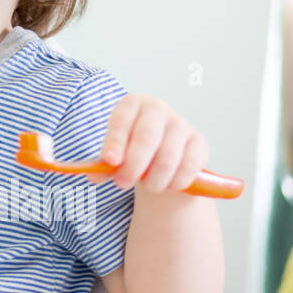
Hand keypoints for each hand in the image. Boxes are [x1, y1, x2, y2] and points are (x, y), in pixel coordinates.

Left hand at [90, 94, 210, 196]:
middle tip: (123, 183)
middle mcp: (157, 109)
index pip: (121, 121)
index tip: (110, 161)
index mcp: (132, 104)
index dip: (115, 142)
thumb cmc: (132, 149)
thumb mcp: (115, 152)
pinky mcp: (199, 142)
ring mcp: (181, 124)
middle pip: (146, 138)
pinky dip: (176, 182)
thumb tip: (92, 175)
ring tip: (148, 187)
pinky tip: (168, 185)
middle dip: (133, 166)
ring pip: (167, 157)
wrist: (161, 154)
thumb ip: (103, 164)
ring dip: (154, 179)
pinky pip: (188, 166)